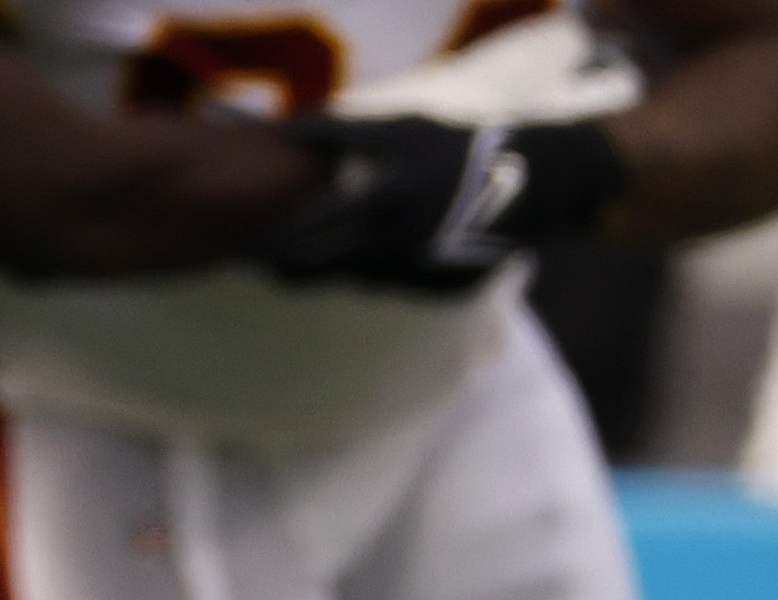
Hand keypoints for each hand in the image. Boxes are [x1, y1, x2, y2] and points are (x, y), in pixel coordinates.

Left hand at [253, 115, 628, 294]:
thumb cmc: (453, 150)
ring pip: (350, 281)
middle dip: (286, 271)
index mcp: (383, 199)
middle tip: (267, 266)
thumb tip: (290, 130)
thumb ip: (344, 134)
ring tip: (311, 261)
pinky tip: (373, 257)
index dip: (274, 239)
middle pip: (317, 271)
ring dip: (328, 272)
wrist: (528, 186)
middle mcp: (393, 242)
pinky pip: (386, 286)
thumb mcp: (402, 130)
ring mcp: (412, 272)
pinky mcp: (429, 291)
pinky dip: (373, 274)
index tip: (250, 243)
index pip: (310, 227)